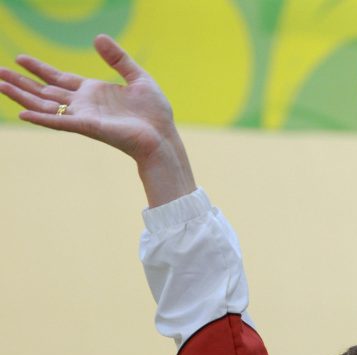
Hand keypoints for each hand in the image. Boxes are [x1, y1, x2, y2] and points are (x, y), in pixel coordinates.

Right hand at [0, 34, 194, 204]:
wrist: (163, 137)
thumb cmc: (155, 113)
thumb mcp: (137, 77)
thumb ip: (118, 58)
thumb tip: (97, 37)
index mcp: (93, 92)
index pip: (59, 79)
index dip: (40, 69)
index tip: (19, 58)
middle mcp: (84, 105)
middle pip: (45, 92)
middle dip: (21, 82)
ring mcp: (84, 116)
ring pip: (46, 105)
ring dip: (22, 95)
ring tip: (0, 84)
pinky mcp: (89, 127)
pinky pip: (60, 122)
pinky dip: (42, 118)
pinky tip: (22, 112)